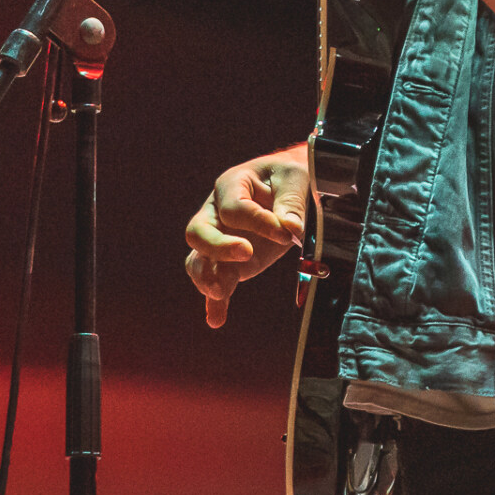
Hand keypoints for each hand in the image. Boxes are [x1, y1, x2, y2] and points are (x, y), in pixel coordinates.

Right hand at [184, 144, 309, 328]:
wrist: (292, 185)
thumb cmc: (291, 176)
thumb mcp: (296, 178)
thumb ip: (291, 202)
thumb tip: (291, 229)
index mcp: (232, 185)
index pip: (234, 208)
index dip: (258, 222)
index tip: (286, 233)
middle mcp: (217, 213)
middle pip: (198, 232)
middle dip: (218, 247)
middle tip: (246, 254)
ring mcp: (221, 239)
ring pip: (198, 259)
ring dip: (207, 277)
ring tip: (222, 292)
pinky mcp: (231, 263)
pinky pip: (215, 281)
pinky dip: (214, 302)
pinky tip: (217, 318)